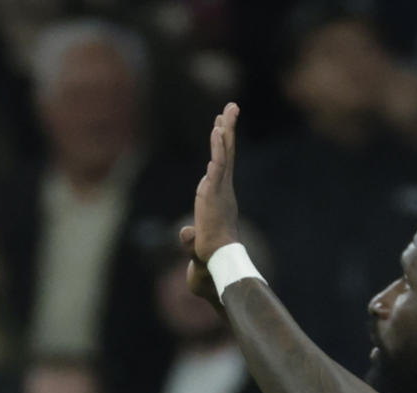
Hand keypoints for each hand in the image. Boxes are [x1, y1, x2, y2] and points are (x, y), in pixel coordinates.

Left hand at [180, 103, 242, 301]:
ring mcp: (220, 188)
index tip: (221, 125)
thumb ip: (188, 237)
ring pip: (224, 154)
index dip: (221, 144)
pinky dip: (218, 147)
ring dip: (226, 131)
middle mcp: (223, 188)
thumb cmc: (208, 253)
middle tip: (232, 106)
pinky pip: (217, 163)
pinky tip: (218, 130)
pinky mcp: (214, 191)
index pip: (221, 164)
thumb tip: (184, 233)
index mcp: (219, 195)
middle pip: (226, 152)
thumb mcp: (195, 241)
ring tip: (227, 110)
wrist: (216, 261)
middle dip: (229, 128)